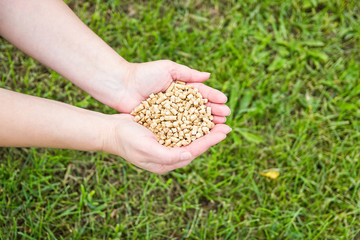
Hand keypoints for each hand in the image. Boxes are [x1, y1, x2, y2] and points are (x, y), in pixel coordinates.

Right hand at [102, 114, 230, 173]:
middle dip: (211, 134)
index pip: (194, 151)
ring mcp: (166, 144)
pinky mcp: (163, 133)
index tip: (225, 132)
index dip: (210, 141)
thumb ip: (168, 155)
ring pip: (191, 135)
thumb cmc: (127, 140)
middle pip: (196, 143)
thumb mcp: (147, 148)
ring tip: (217, 118)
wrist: (111, 130)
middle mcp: (169, 154)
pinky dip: (192, 121)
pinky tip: (200, 113)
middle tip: (227, 125)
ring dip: (204, 127)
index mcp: (167, 162)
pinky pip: (182, 128)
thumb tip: (190, 155)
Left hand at [111, 60, 230, 123]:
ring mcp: (169, 115)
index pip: (201, 94)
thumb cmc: (143, 74)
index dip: (213, 99)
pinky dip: (188, 133)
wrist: (121, 86)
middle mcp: (177, 103)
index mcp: (180, 88)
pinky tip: (199, 137)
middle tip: (226, 119)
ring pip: (190, 121)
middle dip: (213, 113)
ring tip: (218, 128)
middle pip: (199, 109)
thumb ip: (188, 73)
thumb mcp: (168, 69)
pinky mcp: (160, 124)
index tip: (225, 104)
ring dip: (204, 125)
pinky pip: (176, 129)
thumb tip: (208, 76)